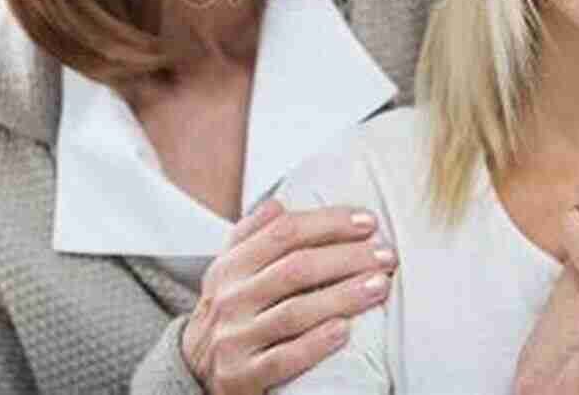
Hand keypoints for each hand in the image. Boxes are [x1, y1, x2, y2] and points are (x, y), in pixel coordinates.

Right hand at [181, 198, 396, 393]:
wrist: (192, 371)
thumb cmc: (229, 310)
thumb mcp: (229, 270)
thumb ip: (252, 235)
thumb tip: (279, 203)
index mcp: (229, 266)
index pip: (283, 232)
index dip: (329, 223)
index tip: (369, 222)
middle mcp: (230, 299)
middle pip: (295, 269)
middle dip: (347, 257)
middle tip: (387, 255)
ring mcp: (234, 339)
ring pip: (294, 312)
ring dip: (343, 297)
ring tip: (379, 286)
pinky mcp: (242, 376)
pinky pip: (284, 359)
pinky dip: (316, 344)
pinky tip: (345, 330)